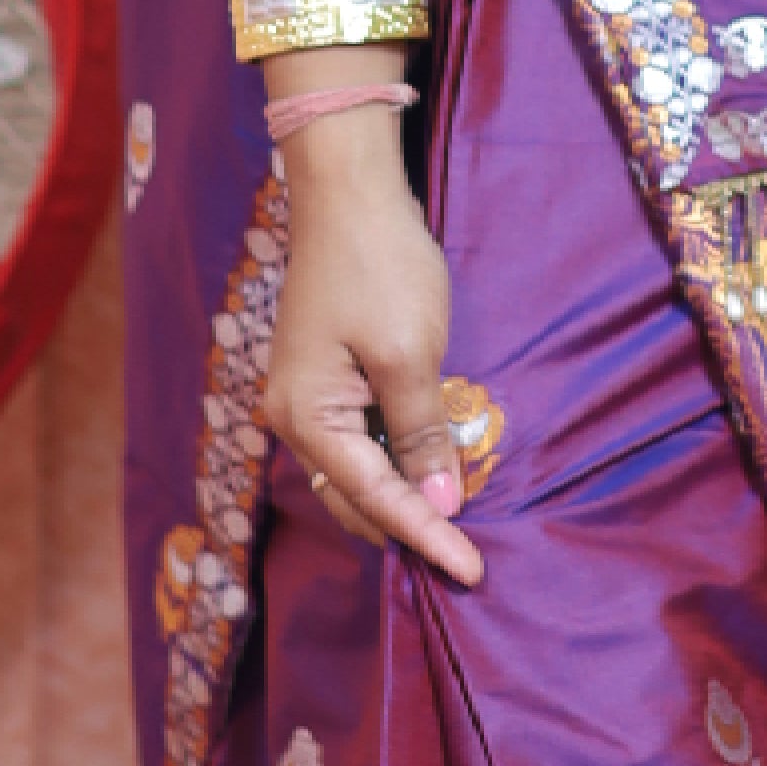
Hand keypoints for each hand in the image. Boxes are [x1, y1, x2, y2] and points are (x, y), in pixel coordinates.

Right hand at [262, 114, 482, 586]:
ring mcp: (306, 399)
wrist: (350, 195)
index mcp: (307, 418)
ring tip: (454, 527)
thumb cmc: (380, 268)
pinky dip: (396, 464)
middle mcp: (294, 418)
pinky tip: (433, 472)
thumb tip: (441, 502)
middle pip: (354, 498)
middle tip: (466, 559)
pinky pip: (360, 442)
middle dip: (408, 529)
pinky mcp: (325, 379)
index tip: (471, 570)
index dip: (426, 536)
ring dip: (402, 500)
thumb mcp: (410, 355)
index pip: (374, 498)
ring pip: (357, 474)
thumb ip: (422, 434)